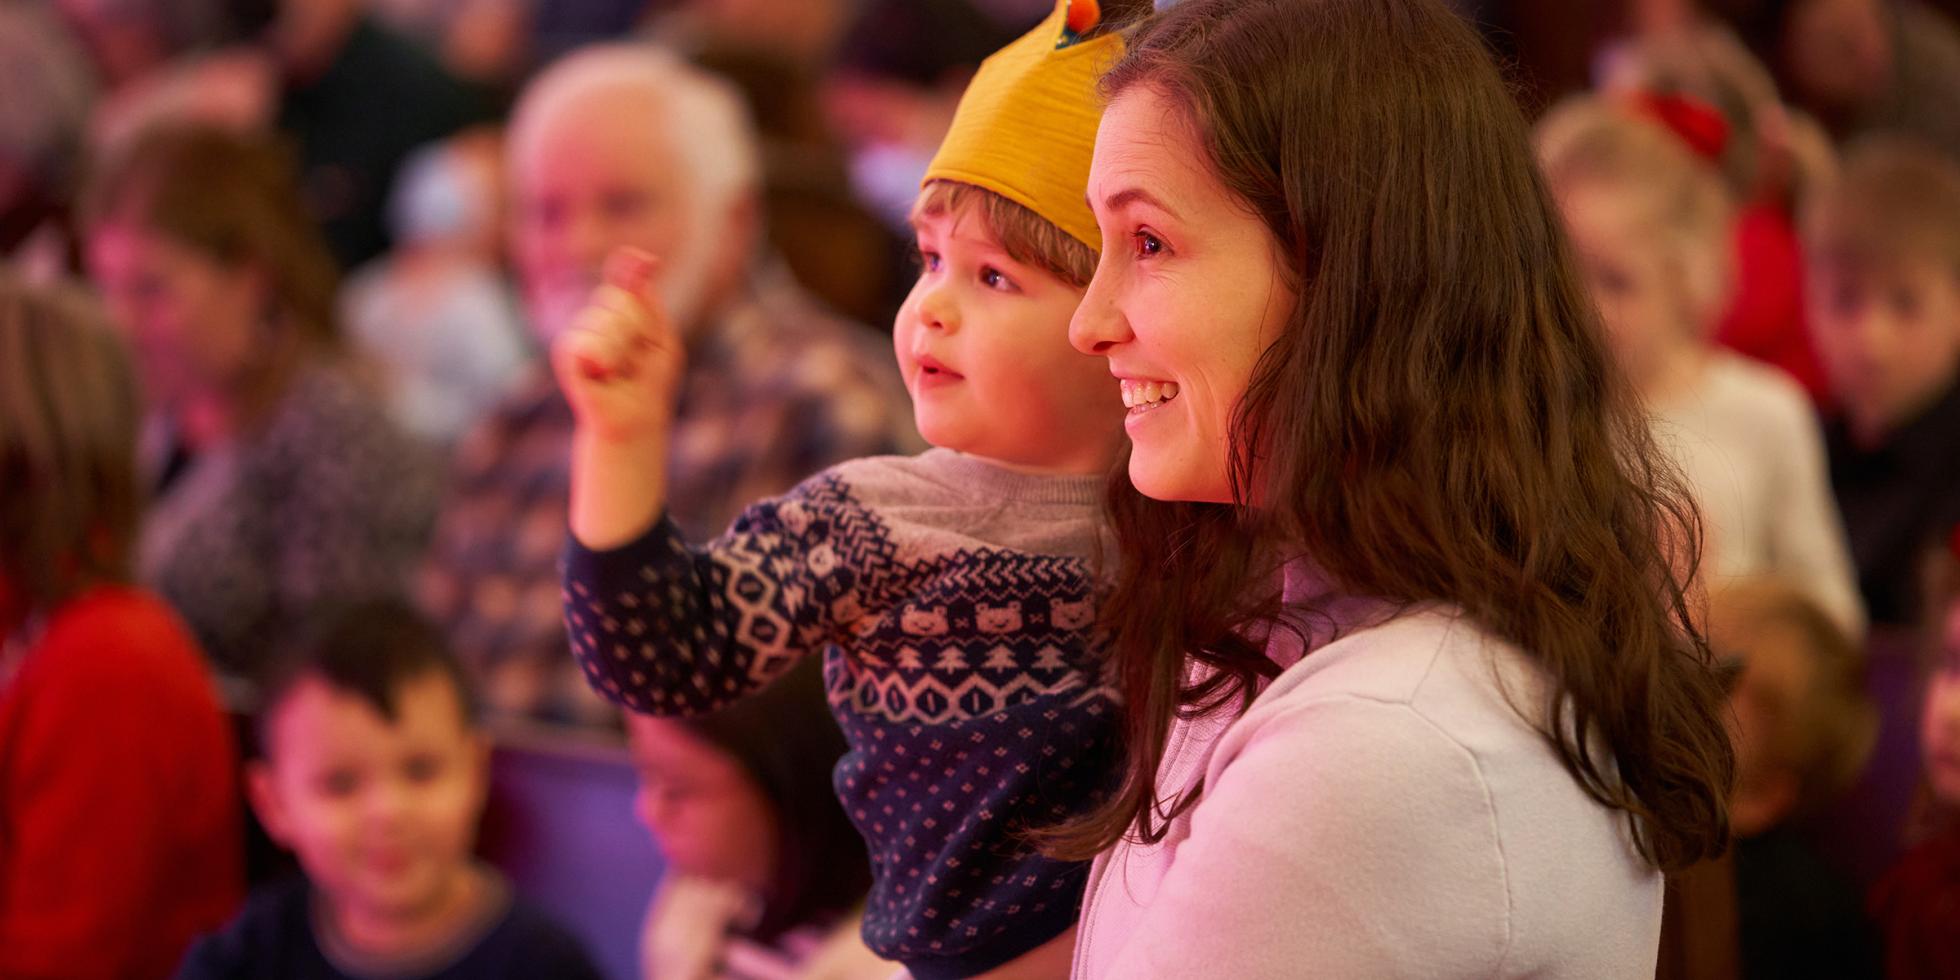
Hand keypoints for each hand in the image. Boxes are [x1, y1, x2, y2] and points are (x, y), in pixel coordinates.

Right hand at [551, 247, 684, 443]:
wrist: (636, 418)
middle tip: (638, 358)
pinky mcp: (566, 355)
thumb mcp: (659, 336)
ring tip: (622, 370)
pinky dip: (604, 360)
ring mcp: (578, 336)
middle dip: (638, 329)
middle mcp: (593, 320)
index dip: (630, 268)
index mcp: (616, 313)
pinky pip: (586, 342)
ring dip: (625, 351)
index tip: (646, 262)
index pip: (623, 283)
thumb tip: (643, 257)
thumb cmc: (650, 381)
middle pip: (618, 299)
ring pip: (605, 321)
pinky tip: (603, 375)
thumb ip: (646, 300)